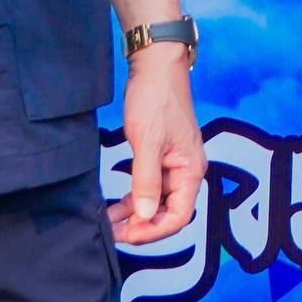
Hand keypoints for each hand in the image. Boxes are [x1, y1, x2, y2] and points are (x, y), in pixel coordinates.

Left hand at [111, 47, 204, 246]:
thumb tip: (144, 216)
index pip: (178, 216)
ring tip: (110, 224)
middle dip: (142, 226)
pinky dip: (134, 198)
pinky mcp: (161, 157)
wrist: (155, 66)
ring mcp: (174, 164)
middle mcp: (186, 171)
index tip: (127, 235)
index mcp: (191, 170)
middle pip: (168, 213)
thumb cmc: (156, 99)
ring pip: (157, 202)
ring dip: (135, 215)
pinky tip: (116, 207)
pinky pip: (150, 187)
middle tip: (114, 233)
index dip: (153, 230)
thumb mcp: (147, 142)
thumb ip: (146, 181)